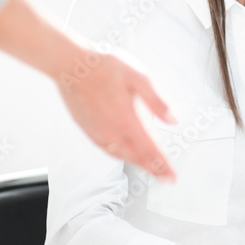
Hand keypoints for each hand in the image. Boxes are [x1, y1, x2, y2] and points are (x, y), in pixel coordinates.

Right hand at [59, 51, 177, 182]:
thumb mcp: (138, 76)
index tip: (172, 177)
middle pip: (137, 158)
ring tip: (150, 169)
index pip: (150, 150)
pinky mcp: (89, 130)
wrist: (71, 66)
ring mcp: (99, 133)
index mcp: (127, 120)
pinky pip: (108, 150)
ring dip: (138, 164)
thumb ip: (156, 100)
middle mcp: (112, 132)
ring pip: (123, 156)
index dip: (163, 166)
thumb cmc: (103, 67)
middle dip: (154, 169)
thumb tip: (173, 119)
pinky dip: (121, 156)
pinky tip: (125, 154)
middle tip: (166, 178)